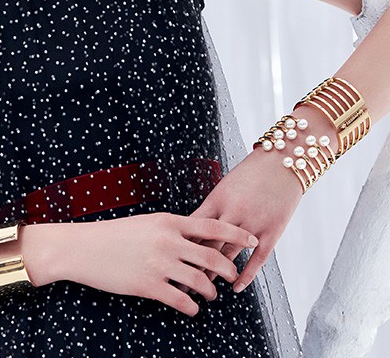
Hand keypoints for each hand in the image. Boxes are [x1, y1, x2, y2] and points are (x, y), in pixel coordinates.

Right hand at [57, 212, 258, 316]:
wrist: (84, 248)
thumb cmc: (115, 234)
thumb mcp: (146, 223)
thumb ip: (171, 229)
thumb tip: (196, 237)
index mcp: (168, 221)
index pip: (211, 225)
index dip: (235, 233)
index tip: (252, 239)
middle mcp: (167, 241)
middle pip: (211, 255)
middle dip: (229, 268)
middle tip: (234, 275)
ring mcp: (159, 264)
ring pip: (200, 281)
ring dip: (210, 291)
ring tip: (211, 294)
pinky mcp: (148, 286)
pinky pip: (181, 301)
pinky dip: (192, 307)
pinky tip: (192, 308)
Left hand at [188, 147, 303, 293]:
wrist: (282, 163)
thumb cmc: (250, 173)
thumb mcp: (224, 186)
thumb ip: (211, 208)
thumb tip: (191, 229)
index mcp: (217, 199)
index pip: (194, 229)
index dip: (182, 248)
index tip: (171, 263)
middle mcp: (233, 212)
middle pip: (208, 246)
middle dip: (193, 267)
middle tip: (181, 285)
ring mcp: (253, 223)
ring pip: (230, 255)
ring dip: (215, 274)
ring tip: (203, 290)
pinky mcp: (272, 231)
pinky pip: (257, 259)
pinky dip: (246, 275)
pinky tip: (235, 287)